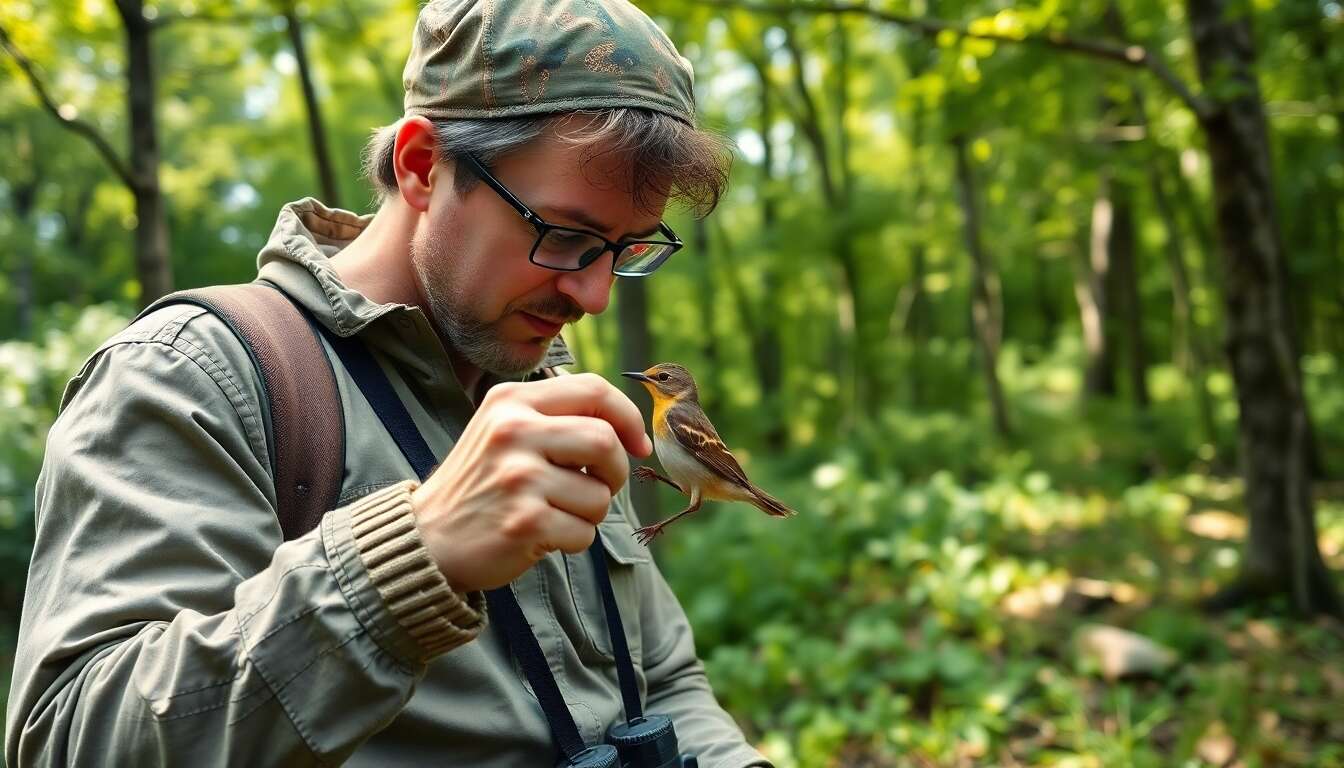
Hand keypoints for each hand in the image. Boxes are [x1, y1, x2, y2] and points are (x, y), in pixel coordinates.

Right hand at [410, 373, 652, 591]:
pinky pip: (584, 532)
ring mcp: (518, 477)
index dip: (628, 418)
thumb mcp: (505, 431)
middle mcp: (513, 432)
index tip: (638, 444)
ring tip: (555, 513)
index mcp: (511, 402)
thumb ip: (557, 417)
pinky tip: (542, 536)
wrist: (427, 538)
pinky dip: (574, 540)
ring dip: (590, 513)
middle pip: (605, 441)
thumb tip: (628, 430)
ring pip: (601, 495)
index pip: (595, 390)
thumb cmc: (482, 484)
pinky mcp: (524, 521)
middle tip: (599, 486)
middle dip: (616, 471)